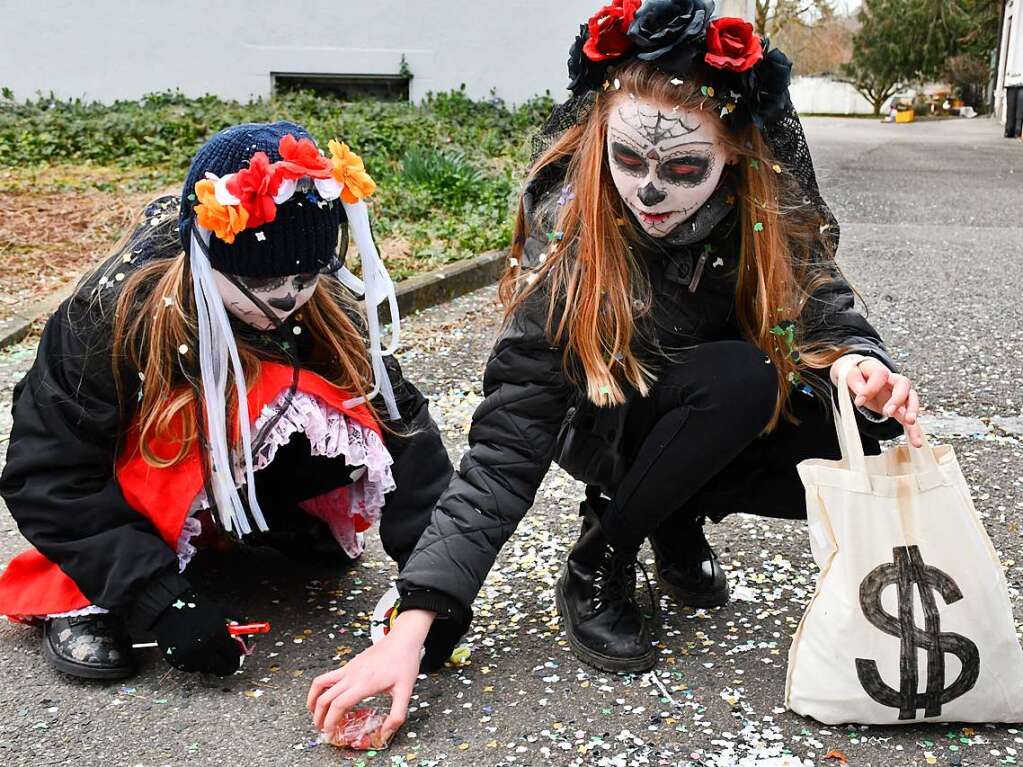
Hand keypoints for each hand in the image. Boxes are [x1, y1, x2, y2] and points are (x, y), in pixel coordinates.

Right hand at [151, 589, 240, 675]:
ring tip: (206, 647)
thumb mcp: (223, 613)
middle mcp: (204, 649)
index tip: (238, 654)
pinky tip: (193, 649)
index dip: (238, 655)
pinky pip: (194, 669)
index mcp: (217, 635)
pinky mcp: (178, 663)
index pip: (234, 655)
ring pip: (209, 670)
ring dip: (211, 662)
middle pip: (224, 668)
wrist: (169, 610)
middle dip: (228, 664)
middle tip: (227, 659)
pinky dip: (197, 662)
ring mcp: (190, 658)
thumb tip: (246, 644)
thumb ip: (238, 628)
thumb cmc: (198, 610)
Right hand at [307, 609, 434, 742]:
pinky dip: (321, 688)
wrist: (403, 639)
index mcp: (364, 684)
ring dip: (313, 700)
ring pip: (320, 683)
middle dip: (319, 716)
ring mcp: (348, 668)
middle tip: (321, 729)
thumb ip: (397, 715)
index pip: (338, 705)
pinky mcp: (349, 664)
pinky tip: (326, 696)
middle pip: (326, 697)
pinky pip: (328, 676)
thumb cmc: (404, 662)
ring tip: (314, 713)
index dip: (331, 721)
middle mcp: (352, 675)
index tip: (329, 733)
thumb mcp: (406, 691)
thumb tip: (385, 734)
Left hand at [832, 355, 923, 447]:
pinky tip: (916, 441)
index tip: (859, 401)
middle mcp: (893, 381)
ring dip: (912, 411)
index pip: (880, 375)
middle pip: (903, 385)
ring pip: (911, 400)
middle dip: (898, 399)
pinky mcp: (900, 407)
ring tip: (910, 423)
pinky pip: (908, 417)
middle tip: (888, 412)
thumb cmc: (857, 375)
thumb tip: (861, 396)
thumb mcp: (850, 374)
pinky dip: (913, 429)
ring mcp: (899, 394)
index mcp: (880, 371)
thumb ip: (855, 382)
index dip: (870, 388)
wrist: (862, 376)